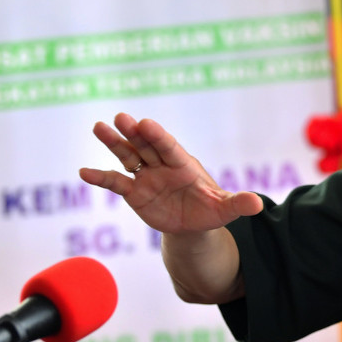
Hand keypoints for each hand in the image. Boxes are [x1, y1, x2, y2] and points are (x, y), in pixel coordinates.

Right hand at [79, 113, 262, 234]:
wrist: (193, 224)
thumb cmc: (211, 210)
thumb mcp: (226, 209)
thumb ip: (238, 204)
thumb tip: (259, 204)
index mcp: (184, 164)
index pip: (170, 148)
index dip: (158, 136)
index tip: (146, 123)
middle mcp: (163, 165)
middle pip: (146, 146)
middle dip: (134, 133)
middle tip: (120, 117)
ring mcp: (147, 176)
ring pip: (128, 156)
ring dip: (114, 143)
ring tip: (98, 127)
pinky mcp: (134, 192)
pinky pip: (115, 182)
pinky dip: (101, 177)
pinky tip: (83, 172)